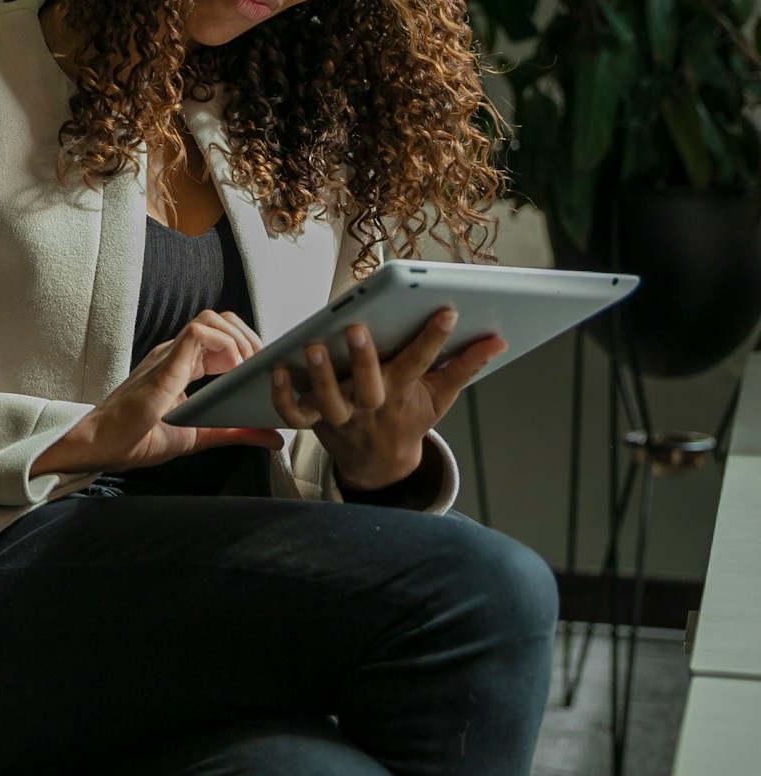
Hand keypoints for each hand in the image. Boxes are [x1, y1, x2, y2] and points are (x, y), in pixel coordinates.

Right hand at [32, 311, 285, 477]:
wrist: (102, 446)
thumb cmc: (139, 438)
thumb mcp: (201, 436)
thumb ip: (237, 433)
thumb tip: (273, 437)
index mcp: (182, 364)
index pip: (222, 334)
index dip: (248, 345)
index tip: (263, 371)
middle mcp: (175, 353)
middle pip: (221, 319)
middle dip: (250, 338)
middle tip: (261, 368)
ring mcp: (168, 355)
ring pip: (211, 319)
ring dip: (239, 338)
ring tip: (247, 369)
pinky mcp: (164, 365)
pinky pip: (197, 334)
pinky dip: (223, 344)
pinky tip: (232, 369)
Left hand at [269, 307, 506, 491]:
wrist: (380, 464)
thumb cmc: (409, 419)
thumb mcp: (440, 396)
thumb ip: (465, 366)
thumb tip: (498, 340)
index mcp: (402, 393)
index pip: (422, 363)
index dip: (435, 338)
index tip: (446, 311)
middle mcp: (370, 404)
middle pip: (369, 385)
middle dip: (365, 358)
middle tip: (357, 329)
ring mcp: (340, 415)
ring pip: (329, 400)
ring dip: (321, 375)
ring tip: (313, 346)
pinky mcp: (314, 421)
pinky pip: (294, 413)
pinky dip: (283, 397)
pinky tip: (276, 371)